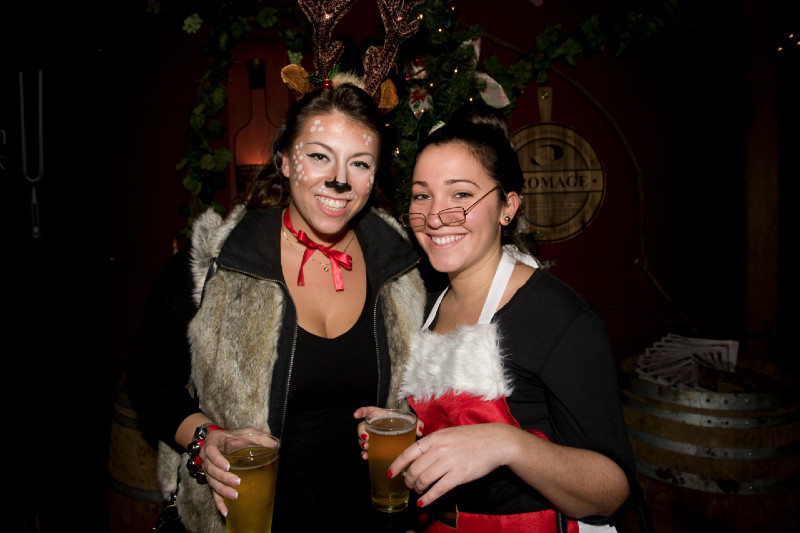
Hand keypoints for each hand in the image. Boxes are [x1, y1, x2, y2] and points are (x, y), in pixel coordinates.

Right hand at [199, 427, 262, 516]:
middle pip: (211, 470)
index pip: (211, 452)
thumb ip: (258, 437)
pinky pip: (213, 493)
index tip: (227, 466)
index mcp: (212, 444)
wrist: (216, 441)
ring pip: (211, 482)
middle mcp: (206, 458)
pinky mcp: (212, 480)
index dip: (218, 460)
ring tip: (234, 496)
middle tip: (236, 482)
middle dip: (223, 478)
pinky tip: (226, 511)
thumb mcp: (244, 432)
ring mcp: (208, 470)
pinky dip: (219, 503)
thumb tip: (274, 445)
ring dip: (222, 490)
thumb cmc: (232, 436)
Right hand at [353, 407, 423, 460]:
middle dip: (361, 433)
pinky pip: (366, 450)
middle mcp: (373, 425)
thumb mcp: (409, 421)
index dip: (361, 411)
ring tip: (366, 450)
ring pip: (362, 439)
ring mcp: (372, 436)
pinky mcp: (373, 447)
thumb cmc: (403, 424)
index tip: (356, 415)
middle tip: (366, 439)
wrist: (403, 433)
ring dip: (362, 444)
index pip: (368, 411)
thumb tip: (420, 431)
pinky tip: (366, 458)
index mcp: (380, 415)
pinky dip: (365, 454)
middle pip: (362, 427)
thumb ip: (416, 423)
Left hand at [388, 423, 515, 506]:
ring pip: (424, 479)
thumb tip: (419, 455)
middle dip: (408, 480)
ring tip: (417, 491)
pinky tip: (423, 502)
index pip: (409, 452)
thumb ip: (434, 443)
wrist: (495, 441)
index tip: (391, 473)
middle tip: (408, 485)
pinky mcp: (459, 475)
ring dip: (417, 489)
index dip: (397, 464)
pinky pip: (438, 489)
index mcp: (435, 437)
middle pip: (414, 469)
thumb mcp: (449, 434)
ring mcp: (449, 462)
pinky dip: (428, 498)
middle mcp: (439, 449)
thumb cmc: (473, 437)